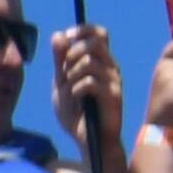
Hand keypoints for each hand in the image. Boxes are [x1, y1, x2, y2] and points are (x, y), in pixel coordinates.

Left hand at [52, 21, 125, 148]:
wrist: (87, 141)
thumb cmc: (76, 113)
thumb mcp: (61, 83)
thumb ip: (60, 60)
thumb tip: (58, 34)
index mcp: (100, 61)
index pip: (99, 33)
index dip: (83, 30)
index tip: (67, 37)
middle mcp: (111, 67)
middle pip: (96, 41)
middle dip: (74, 51)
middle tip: (65, 70)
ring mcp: (114, 81)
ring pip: (89, 62)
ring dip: (72, 74)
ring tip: (70, 88)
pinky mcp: (113, 96)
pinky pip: (90, 81)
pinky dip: (77, 88)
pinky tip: (76, 97)